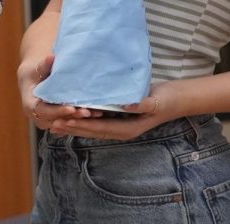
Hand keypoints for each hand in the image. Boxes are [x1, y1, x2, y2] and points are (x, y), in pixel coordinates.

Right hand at [21, 55, 98, 131]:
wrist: (32, 80)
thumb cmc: (34, 73)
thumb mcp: (36, 69)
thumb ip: (44, 65)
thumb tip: (51, 58)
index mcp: (29, 105)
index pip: (43, 111)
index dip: (57, 111)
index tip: (71, 108)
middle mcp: (37, 117)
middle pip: (56, 120)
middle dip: (72, 117)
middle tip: (88, 112)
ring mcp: (47, 121)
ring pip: (64, 124)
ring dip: (80, 120)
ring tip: (96, 113)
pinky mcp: (56, 121)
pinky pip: (69, 123)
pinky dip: (81, 120)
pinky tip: (95, 115)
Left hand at [48, 85, 172, 141]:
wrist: (176, 98)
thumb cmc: (166, 100)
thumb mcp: (155, 102)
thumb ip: (141, 105)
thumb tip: (125, 106)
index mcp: (127, 129)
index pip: (99, 128)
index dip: (82, 125)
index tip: (65, 121)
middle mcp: (121, 129)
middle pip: (92, 130)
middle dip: (73, 127)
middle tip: (53, 124)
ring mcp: (120, 124)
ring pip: (93, 126)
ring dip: (76, 124)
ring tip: (57, 122)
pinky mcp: (120, 116)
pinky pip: (99, 119)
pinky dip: (85, 117)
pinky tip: (75, 112)